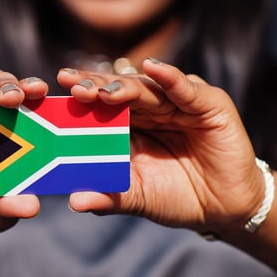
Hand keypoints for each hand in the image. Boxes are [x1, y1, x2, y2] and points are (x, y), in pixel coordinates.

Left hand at [56, 58, 264, 234]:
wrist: (224, 208)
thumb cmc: (176, 196)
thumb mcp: (139, 197)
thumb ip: (109, 197)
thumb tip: (75, 201)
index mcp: (126, 124)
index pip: (97, 105)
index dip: (77, 99)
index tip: (52, 95)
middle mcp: (148, 108)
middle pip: (116, 91)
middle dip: (94, 87)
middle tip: (72, 87)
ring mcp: (177, 102)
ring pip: (146, 89)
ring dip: (124, 86)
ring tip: (103, 90)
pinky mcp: (208, 104)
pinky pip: (185, 89)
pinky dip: (170, 78)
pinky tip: (154, 68)